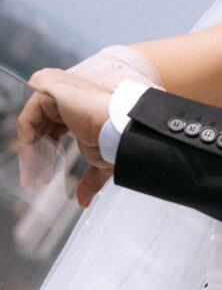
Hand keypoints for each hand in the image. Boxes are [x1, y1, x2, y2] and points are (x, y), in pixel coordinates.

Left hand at [18, 69, 113, 205]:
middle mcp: (68, 96)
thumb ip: (89, 179)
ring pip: (31, 122)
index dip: (46, 153)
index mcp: (79, 107)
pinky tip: (32, 161)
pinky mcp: (49, 90)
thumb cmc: (121, 137)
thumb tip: (85, 200)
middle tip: (35, 179)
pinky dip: (26, 142)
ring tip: (32, 175)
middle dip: (35, 155)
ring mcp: (58, 89)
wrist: (126, 129)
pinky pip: (28, 119)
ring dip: (29, 151)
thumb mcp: (100, 162)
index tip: (44, 176)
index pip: (53, 127)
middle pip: (40, 126)